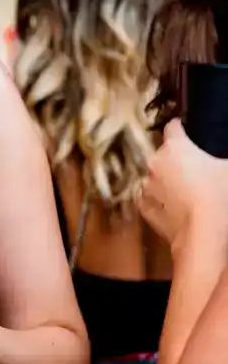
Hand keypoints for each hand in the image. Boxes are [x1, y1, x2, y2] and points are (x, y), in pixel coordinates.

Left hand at [141, 119, 227, 250]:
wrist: (203, 236)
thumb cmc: (220, 196)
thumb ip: (224, 161)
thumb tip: (222, 164)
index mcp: (175, 147)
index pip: (173, 128)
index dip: (180, 128)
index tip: (184, 130)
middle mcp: (155, 163)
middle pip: (163, 155)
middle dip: (175, 160)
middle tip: (194, 171)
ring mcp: (146, 187)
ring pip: (154, 178)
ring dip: (165, 181)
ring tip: (185, 193)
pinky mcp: (144, 210)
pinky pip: (151, 200)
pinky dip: (160, 202)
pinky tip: (174, 208)